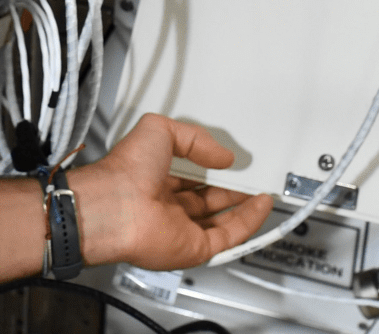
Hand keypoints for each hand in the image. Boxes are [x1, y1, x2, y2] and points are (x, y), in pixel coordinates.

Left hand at [67, 113, 272, 270]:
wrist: (116, 205)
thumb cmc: (126, 170)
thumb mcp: (160, 130)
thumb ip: (195, 138)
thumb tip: (221, 155)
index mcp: (156, 180)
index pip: (191, 176)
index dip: (212, 169)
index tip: (231, 161)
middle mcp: (168, 206)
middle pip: (208, 200)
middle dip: (232, 190)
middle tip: (251, 178)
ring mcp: (181, 229)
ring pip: (221, 221)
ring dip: (244, 208)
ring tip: (263, 191)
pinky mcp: (194, 247)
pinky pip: (228, 237)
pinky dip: (248, 223)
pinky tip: (261, 206)